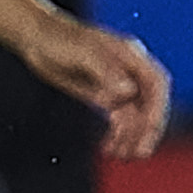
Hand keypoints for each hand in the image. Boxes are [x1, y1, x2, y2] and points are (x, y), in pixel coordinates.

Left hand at [15, 7, 170, 160]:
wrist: (35, 36)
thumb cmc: (59, 38)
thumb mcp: (82, 52)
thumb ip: (106, 71)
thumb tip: (128, 92)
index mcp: (130, 56)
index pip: (156, 84)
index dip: (157, 107)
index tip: (150, 129)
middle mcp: (128, 70)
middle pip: (148, 103)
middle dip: (146, 129)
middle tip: (138, 153)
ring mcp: (116, 83)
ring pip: (133, 115)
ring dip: (131, 136)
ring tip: (121, 156)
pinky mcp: (102, 93)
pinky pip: (118, 118)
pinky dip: (117, 134)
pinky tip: (108, 147)